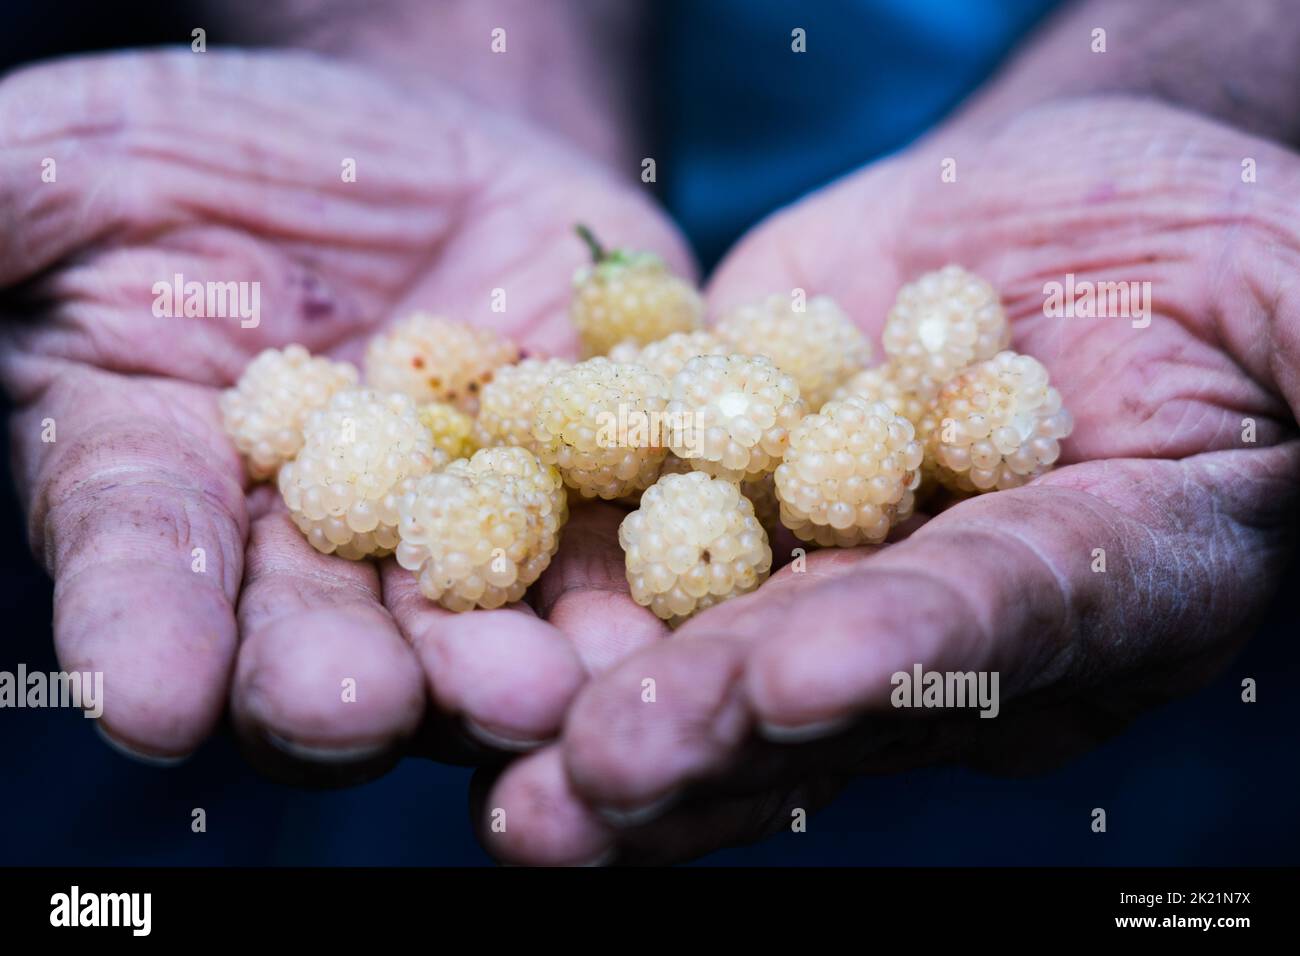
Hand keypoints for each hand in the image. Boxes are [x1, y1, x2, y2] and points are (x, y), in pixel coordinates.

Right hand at [0, 49, 683, 775]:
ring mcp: (457, 534)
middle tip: (355, 704)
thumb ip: (13, 215)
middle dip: (331, 680)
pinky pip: (614, 553)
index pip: (138, 556)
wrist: (427, 144)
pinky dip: (637, 593)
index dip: (139, 626)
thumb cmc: (237, 151)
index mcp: (164, 473)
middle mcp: (307, 543)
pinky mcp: (585, 496)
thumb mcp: (96, 159)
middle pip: (310, 637)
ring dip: (496, 672)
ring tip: (529, 691)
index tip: (148, 698)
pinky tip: (660, 624)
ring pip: (470, 630)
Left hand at [477, 98, 1299, 863]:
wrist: (1054, 212)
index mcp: (1082, 583)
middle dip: (707, 733)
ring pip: (696, 638)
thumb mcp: (1291, 283)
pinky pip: (625, 518)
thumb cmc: (1206, 239)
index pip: (989, 627)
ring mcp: (810, 550)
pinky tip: (438, 596)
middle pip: (814, 680)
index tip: (801, 685)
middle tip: (586, 792)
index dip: (902, 658)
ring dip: (594, 702)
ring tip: (498, 767)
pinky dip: (541, 559)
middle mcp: (929, 606)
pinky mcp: (715, 472)